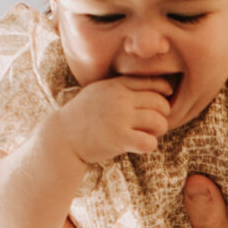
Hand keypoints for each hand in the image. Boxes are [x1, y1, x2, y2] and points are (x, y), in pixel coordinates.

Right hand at [56, 78, 172, 165]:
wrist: (63, 137)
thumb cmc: (84, 115)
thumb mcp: (99, 91)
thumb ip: (121, 85)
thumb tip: (151, 82)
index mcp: (117, 85)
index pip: (154, 83)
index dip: (164, 92)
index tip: (162, 102)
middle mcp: (120, 99)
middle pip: (160, 103)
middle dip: (162, 114)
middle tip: (153, 123)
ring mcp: (119, 118)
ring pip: (159, 122)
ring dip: (158, 130)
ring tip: (148, 134)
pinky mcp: (118, 139)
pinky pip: (149, 142)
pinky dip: (150, 145)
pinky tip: (140, 145)